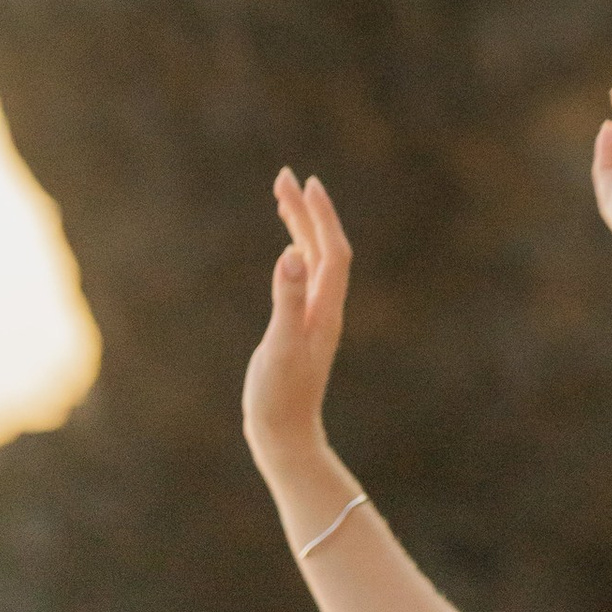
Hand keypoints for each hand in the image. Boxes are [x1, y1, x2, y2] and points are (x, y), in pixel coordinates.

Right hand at [244, 169, 350, 461]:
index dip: (321, 216)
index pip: (332, 250)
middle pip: (322, 248)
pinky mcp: (301, 328)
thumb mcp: (279, 346)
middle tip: (285, 176)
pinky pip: (303, 278)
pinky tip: (288, 249)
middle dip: (307, 211)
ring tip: (282, 198)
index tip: (306, 183)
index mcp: (325, 308)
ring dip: (301, 227)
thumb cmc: (279, 396)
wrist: (284, 435)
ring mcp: (314, 317)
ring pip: (313, 261)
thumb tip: (292, 254)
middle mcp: (325, 308)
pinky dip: (296, 253)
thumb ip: (286, 300)